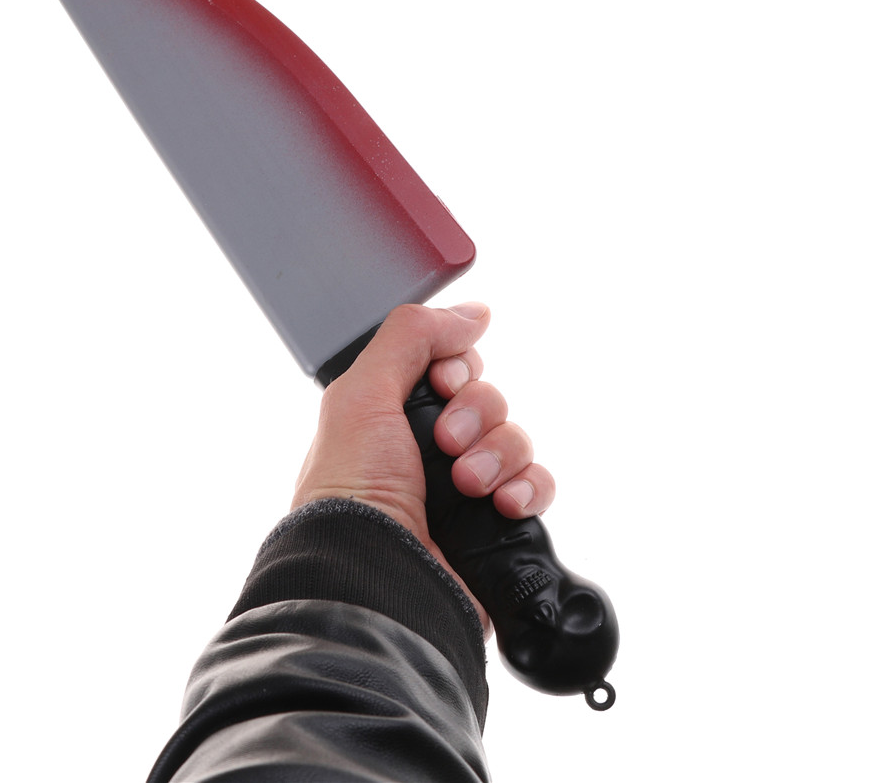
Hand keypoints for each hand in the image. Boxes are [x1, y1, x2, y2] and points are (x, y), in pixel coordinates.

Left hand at [291, 302, 554, 629]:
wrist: (373, 576)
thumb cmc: (351, 491)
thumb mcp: (362, 392)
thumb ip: (411, 336)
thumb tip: (472, 313)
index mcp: (394, 416)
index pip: (452, 368)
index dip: (457, 369)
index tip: (444, 384)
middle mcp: (430, 449)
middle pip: (488, 399)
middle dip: (475, 414)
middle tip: (445, 441)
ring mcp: (466, 489)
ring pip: (516, 439)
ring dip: (498, 454)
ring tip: (467, 484)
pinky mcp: (496, 526)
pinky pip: (538, 485)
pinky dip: (529, 488)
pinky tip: (504, 504)